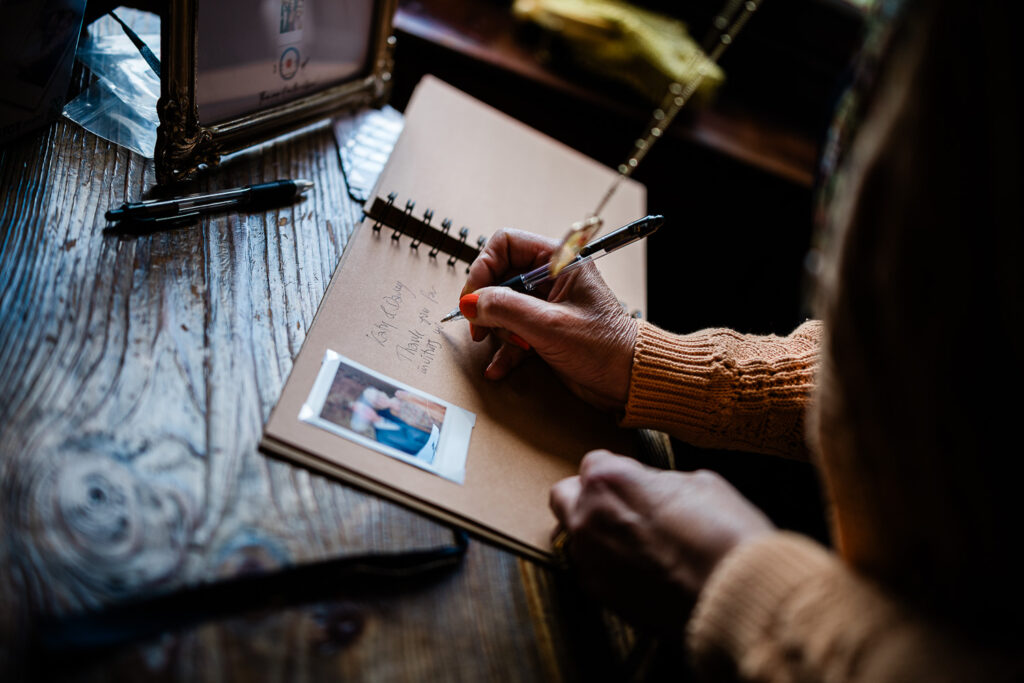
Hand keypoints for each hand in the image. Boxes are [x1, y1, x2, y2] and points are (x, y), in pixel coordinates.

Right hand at [460, 229, 638, 410]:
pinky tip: (498, 366)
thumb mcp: (549, 326)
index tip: (473, 296)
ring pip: (503, 305)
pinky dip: (504, 349)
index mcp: (560, 261)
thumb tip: (471, 302)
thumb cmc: (606, 349)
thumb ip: (505, 309)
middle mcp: (552, 277)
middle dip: (487, 303)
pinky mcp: (545, 329)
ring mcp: (548, 304)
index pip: (507, 244)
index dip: (484, 267)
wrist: (627, 382)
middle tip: (479, 325)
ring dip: (496, 328)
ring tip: (502, 345)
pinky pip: (513, 330)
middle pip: (500, 276)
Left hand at [550, 451, 773, 631]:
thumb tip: (652, 489)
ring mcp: (588, 559)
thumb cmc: (724, 533)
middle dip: (587, 496)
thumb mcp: (699, 483)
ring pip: (573, 535)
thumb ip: (659, 481)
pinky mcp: (598, 594)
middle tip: (621, 506)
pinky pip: (589, 568)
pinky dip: (606, 565)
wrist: (735, 596)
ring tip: (633, 542)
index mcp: (609, 480)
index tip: (640, 484)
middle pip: (565, 495)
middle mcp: (586, 517)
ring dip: (595, 532)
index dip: (621, 472)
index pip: (595, 462)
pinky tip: (638, 569)